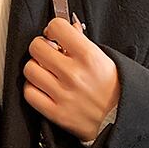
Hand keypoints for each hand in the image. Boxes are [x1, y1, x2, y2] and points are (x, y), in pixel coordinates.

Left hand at [23, 14, 119, 142]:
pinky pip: (30, 94)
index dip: (52, 29)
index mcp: (88, 56)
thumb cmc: (113, 89)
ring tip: (44, 72)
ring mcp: (63, 94)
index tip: (54, 36)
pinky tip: (41, 87)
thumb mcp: (105, 59)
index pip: (56, 27)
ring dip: (34, 68)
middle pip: (37, 47)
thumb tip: (68, 28)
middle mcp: (73, 74)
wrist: (118, 120)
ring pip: (30, 70)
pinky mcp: (55, 113)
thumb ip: (83, 43)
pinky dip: (32, 88)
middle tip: (47, 53)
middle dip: (40, 47)